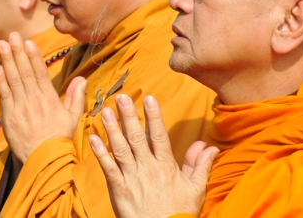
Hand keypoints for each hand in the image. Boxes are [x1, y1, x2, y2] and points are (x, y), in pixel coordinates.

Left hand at [0, 32, 86, 162]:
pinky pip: (3, 94)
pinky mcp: (9, 116)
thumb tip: (82, 79)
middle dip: (18, 52)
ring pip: (13, 80)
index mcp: (50, 99)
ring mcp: (20, 108)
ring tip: (1, 44)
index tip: (29, 42)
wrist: (44, 161)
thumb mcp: (72, 118)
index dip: (34, 56)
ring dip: (7, 60)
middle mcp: (35, 101)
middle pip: (25, 72)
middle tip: (12, 35)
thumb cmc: (59, 139)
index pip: (41, 73)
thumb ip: (76, 98)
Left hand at [90, 95, 217, 217]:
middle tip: (121, 97)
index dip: (153, 116)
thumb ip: (200, 165)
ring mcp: (132, 178)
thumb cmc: (179, 214)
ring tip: (105, 111)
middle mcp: (148, 169)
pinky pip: (108, 168)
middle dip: (128, 115)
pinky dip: (100, 153)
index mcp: (166, 166)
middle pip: (136, 137)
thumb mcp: (195, 190)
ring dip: (111, 129)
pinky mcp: (119, 190)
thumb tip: (209, 146)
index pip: (158, 136)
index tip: (149, 98)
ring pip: (120, 149)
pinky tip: (92, 138)